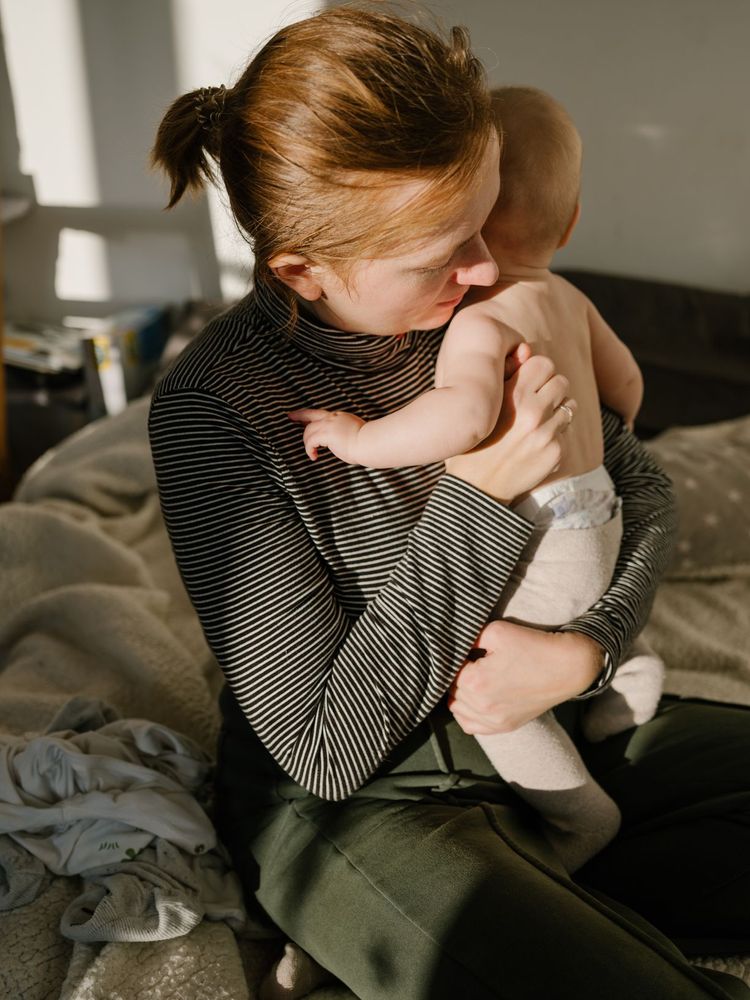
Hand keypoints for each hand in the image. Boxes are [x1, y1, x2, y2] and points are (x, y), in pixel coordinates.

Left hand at [288, 408, 364, 462]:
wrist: (371, 443)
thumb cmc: (367, 442)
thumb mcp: (354, 432)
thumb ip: (344, 433)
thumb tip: (340, 441)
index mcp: (339, 417)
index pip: (319, 413)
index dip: (305, 414)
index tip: (295, 414)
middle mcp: (333, 418)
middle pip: (310, 417)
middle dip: (299, 418)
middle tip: (290, 419)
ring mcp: (329, 425)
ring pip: (309, 431)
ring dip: (307, 443)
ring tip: (312, 453)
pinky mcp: (326, 434)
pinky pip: (311, 442)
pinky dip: (309, 450)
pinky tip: (314, 457)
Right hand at [445, 343, 575, 502]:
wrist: (477, 486)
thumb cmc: (475, 441)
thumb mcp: (482, 406)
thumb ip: (504, 377)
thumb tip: (526, 350)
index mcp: (513, 396)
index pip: (544, 363)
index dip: (539, 371)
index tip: (531, 381)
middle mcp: (532, 412)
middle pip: (561, 381)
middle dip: (551, 389)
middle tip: (539, 400)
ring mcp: (547, 433)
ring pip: (570, 406)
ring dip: (558, 410)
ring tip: (540, 421)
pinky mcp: (556, 452)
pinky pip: (565, 432)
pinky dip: (555, 435)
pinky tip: (537, 443)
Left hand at [448, 620, 603, 734]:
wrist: (567, 667)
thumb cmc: (533, 646)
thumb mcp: (496, 631)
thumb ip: (468, 638)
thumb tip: (453, 646)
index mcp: (476, 682)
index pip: (448, 671)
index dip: (455, 658)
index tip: (467, 651)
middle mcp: (482, 706)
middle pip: (451, 691)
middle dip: (457, 676)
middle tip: (471, 663)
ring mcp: (494, 721)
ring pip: (457, 710)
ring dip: (460, 695)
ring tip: (474, 679)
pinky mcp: (505, 726)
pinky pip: (471, 727)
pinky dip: (468, 714)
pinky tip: (476, 699)